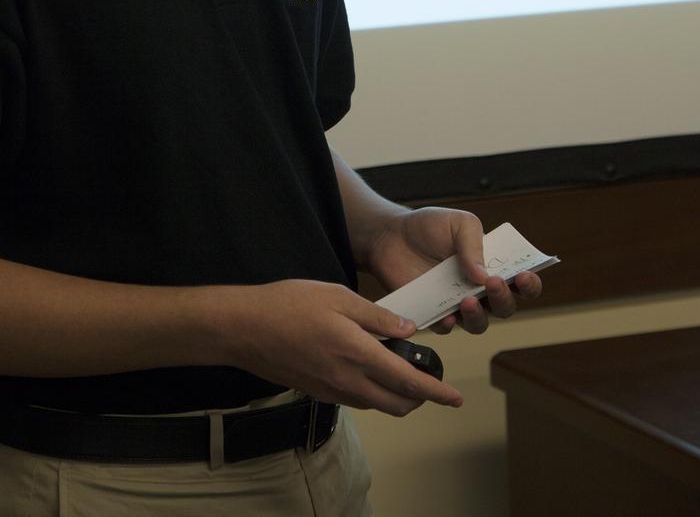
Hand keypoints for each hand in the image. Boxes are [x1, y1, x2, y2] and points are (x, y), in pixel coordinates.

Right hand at [227, 278, 463, 415]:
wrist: (245, 327)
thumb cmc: (288, 304)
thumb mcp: (338, 296)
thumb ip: (376, 315)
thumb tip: (407, 327)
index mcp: (357, 353)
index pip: (407, 381)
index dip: (435, 392)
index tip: (454, 397)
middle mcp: (347, 380)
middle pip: (396, 404)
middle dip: (420, 399)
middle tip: (432, 385)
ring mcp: (331, 390)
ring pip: (376, 404)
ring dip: (396, 397)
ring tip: (402, 374)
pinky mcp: (317, 391)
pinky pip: (354, 399)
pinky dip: (371, 392)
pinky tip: (368, 369)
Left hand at [366, 206, 541, 335]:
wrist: (391, 235)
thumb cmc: (429, 227)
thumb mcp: (458, 223)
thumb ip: (474, 244)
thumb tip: (483, 275)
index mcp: (493, 265)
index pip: (522, 282)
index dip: (529, 283)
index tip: (524, 276)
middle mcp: (480, 289)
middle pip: (505, 307)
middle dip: (504, 299)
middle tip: (494, 283)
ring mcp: (458, 304)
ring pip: (479, 324)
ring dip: (479, 316)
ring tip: (468, 301)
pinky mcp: (434, 313)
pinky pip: (447, 328)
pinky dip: (449, 324)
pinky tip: (447, 315)